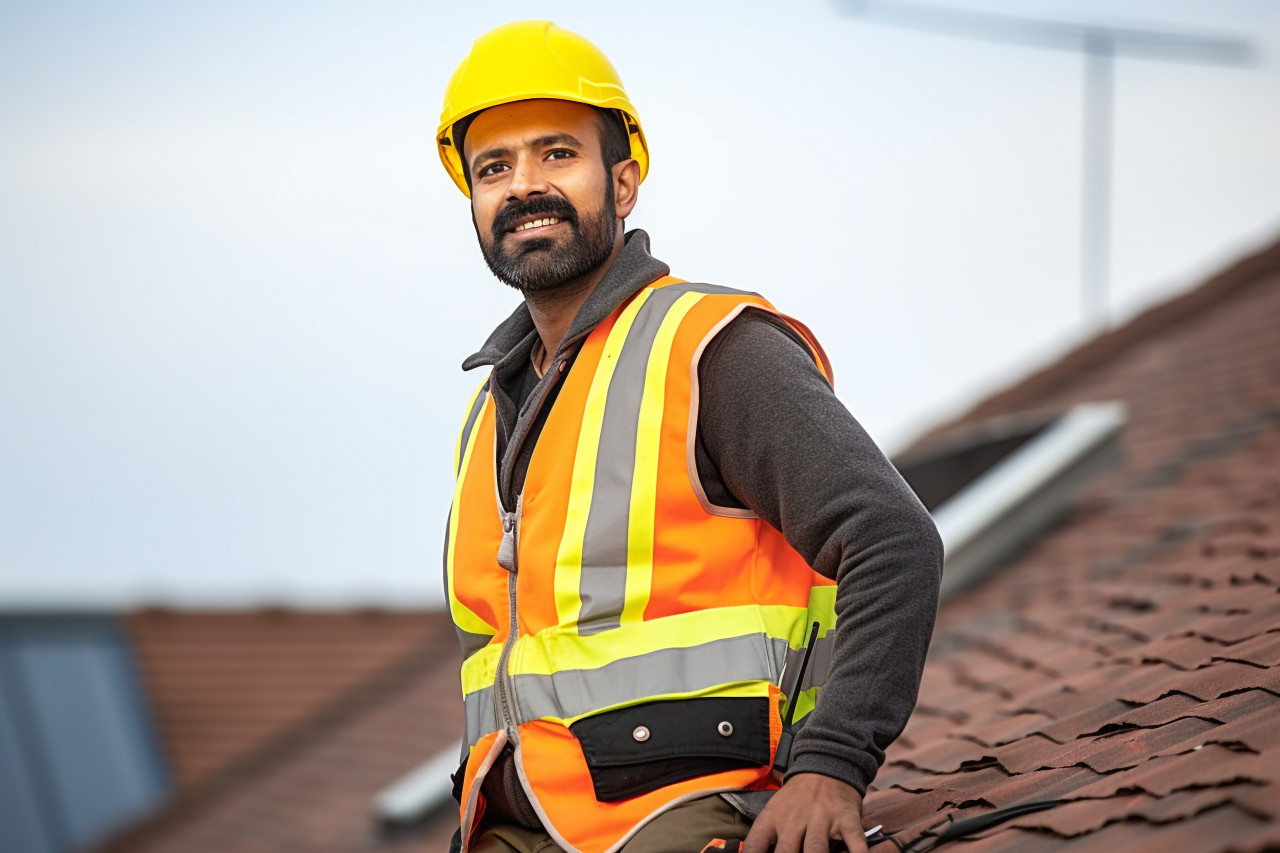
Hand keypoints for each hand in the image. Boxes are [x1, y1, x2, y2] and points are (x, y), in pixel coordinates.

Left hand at [742, 773, 867, 852]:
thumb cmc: (796, 798)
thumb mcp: (774, 811)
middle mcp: (795, 819)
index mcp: (773, 818)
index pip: (755, 844)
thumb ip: (766, 837)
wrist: (825, 766)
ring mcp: (822, 819)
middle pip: (787, 852)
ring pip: (816, 849)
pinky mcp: (846, 820)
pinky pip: (854, 842)